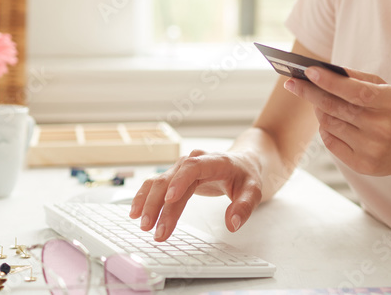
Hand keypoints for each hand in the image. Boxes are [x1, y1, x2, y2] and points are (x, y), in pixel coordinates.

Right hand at [129, 148, 263, 240]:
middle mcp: (193, 161)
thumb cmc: (246, 175)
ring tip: (143, 224)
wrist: (243, 162)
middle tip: (155, 230)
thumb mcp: (254, 191)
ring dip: (148, 203)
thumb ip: (244, 206)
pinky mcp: (175, 176)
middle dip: (160, 206)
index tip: (170, 200)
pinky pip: (155, 184)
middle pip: (171, 179)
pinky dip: (144, 197)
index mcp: (214, 161)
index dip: (180, 182)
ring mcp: (181, 167)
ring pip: (159, 182)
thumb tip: (232, 224)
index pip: (193, 168)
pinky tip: (135, 211)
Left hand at [283, 66, 390, 178]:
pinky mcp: (363, 166)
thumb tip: (325, 70)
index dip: (330, 81)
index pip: (356, 91)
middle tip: (292, 83)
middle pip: (337, 108)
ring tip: (314, 99)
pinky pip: (331, 143)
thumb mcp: (388, 91)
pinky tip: (327, 119)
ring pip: (330, 125)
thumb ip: (358, 79)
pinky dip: (325, 129)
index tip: (308, 71)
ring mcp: (372, 149)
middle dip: (310, 93)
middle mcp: (382, 127)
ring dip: (318, 110)